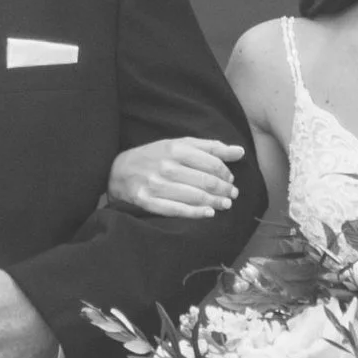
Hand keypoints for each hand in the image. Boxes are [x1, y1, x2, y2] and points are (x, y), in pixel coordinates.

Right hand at [108, 135, 246, 218]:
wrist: (117, 170)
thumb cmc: (154, 156)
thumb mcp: (179, 144)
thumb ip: (210, 147)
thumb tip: (240, 152)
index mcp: (175, 149)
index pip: (212, 163)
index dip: (226, 173)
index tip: (230, 180)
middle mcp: (166, 166)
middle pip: (205, 181)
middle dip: (224, 190)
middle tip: (232, 195)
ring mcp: (156, 185)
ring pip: (194, 196)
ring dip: (215, 202)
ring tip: (225, 205)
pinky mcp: (147, 201)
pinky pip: (176, 210)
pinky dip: (195, 213)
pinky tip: (208, 213)